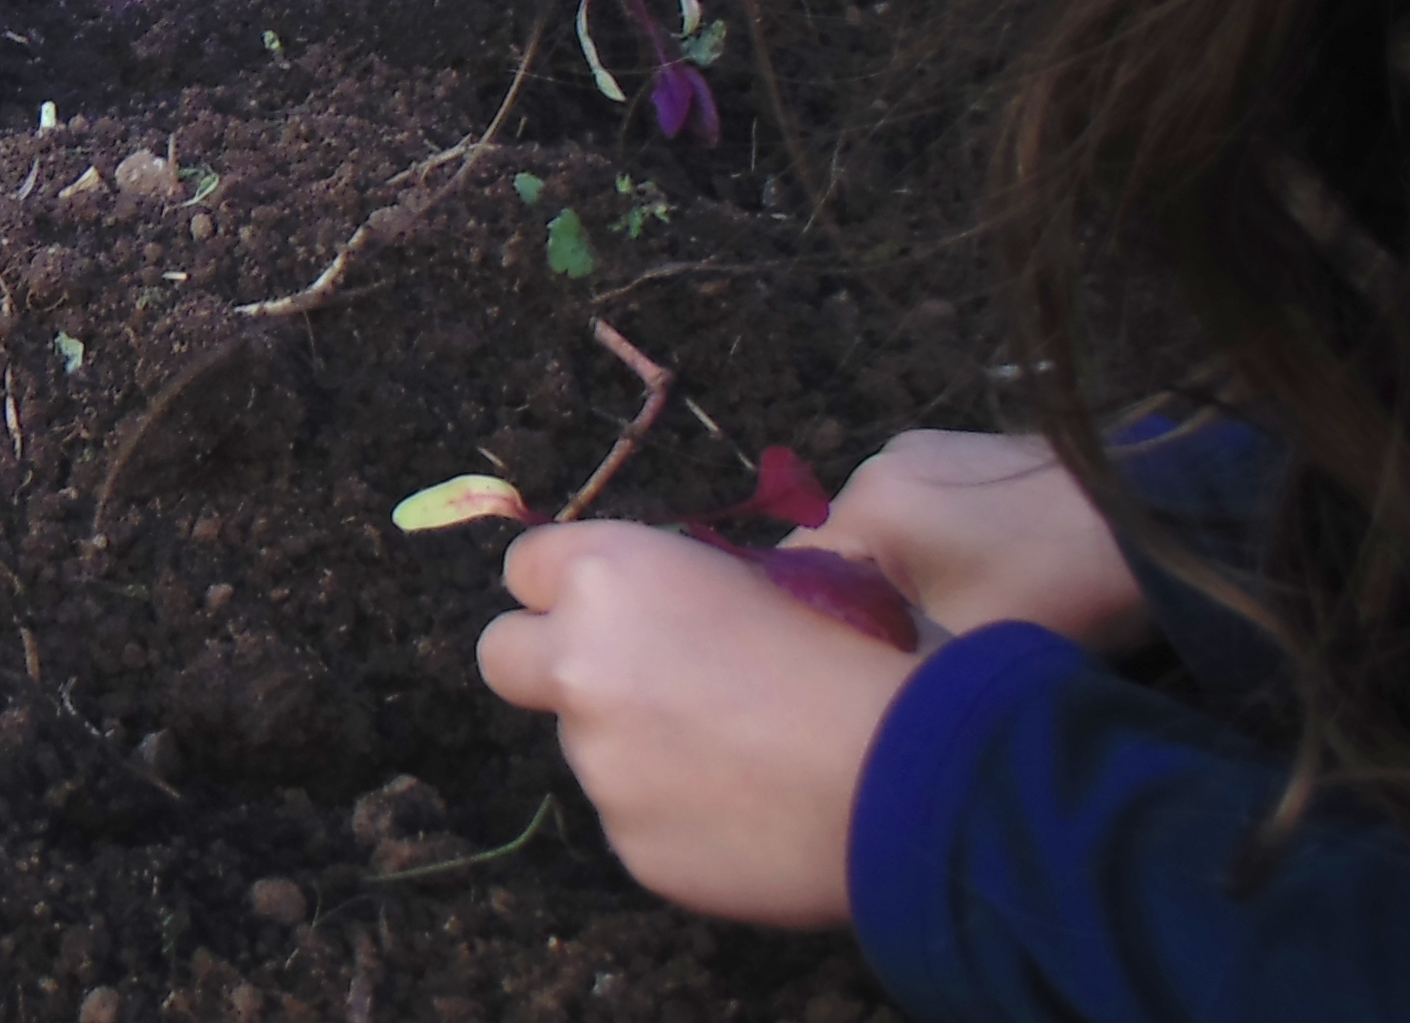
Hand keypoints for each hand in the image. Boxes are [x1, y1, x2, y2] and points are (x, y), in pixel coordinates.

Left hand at [478, 521, 909, 926]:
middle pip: (503, 656)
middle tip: (624, 685)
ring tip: (743, 763)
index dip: (569, 588)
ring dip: (637, 751)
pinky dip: (678, 819)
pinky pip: (637, 822)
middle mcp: (580, 662)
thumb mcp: (771, 580)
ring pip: (588, 748)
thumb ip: (691, 593)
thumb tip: (681, 611)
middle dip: (546, 664)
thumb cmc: (863, 659)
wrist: (906, 778)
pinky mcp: (630, 844)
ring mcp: (598, 762)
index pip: (527, 566)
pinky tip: (752, 815)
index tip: (611, 608)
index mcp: (612, 575)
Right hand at [800, 431, 1149, 654]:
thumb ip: (891, 662)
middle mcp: (876, 465)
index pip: (793, 579)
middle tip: (905, 663)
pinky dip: (930, 557)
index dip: (814, 636)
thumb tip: (849, 687)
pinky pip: (915, 517)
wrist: (1154, 518)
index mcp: (866, 505)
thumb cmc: (1061, 584)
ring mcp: (918, 452)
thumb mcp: (970, 647)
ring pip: (879, 542)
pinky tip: (981, 582)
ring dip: (901, 585)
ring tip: (952, 626)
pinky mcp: (958, 454)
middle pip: (838, 559)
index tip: (850, 679)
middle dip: (866, 612)